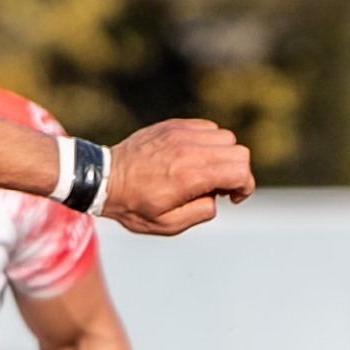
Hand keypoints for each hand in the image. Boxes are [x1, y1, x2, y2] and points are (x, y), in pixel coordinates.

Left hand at [103, 119, 253, 235]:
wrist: (104, 179)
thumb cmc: (134, 206)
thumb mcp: (167, 224)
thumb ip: (201, 212)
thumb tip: (216, 197)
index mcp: (190, 176)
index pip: (240, 171)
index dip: (245, 187)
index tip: (232, 198)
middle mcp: (189, 149)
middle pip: (238, 151)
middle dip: (236, 172)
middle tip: (218, 188)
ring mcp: (181, 133)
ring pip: (225, 137)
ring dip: (222, 156)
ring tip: (203, 172)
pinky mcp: (174, 124)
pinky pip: (207, 127)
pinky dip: (208, 142)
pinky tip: (192, 158)